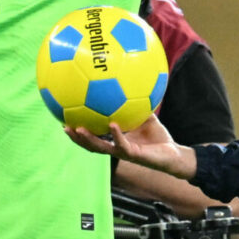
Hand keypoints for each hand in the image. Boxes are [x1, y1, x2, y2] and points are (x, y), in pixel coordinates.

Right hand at [64, 116, 198, 179]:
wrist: (174, 154)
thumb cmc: (159, 137)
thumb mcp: (146, 117)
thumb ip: (137, 103)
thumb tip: (131, 83)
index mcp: (115, 140)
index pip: (93, 136)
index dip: (79, 131)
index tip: (66, 119)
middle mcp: (116, 148)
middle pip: (90, 145)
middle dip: (76, 138)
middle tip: (64, 127)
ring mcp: (124, 153)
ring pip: (101, 148)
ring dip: (88, 140)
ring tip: (78, 129)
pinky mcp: (134, 155)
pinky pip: (122, 145)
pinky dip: (117, 135)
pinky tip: (112, 125)